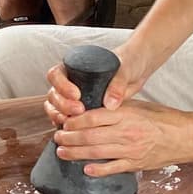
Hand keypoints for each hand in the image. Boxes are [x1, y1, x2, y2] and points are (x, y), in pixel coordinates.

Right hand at [42, 37, 159, 123]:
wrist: (138, 70)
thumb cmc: (129, 62)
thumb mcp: (124, 70)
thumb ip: (118, 84)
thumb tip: (110, 104)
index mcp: (75, 66)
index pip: (56, 75)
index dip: (61, 85)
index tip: (76, 94)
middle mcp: (71, 81)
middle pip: (54, 94)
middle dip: (62, 105)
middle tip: (79, 111)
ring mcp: (74, 96)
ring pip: (56, 107)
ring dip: (60, 116)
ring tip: (72, 124)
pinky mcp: (82, 109)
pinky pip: (67, 118)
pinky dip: (66, 124)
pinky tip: (74, 131)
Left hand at [52, 98, 192, 176]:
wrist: (185, 136)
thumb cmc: (162, 118)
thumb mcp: (139, 106)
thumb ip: (117, 108)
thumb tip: (92, 109)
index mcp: (126, 114)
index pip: (93, 116)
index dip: (74, 121)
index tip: (64, 122)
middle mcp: (126, 132)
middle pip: (89, 136)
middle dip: (69, 138)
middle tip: (57, 138)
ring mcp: (131, 149)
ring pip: (96, 152)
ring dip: (76, 153)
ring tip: (62, 152)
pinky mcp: (135, 163)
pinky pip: (113, 168)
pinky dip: (98, 169)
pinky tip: (86, 169)